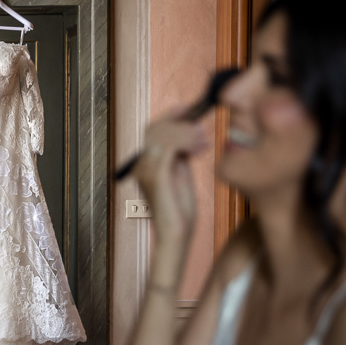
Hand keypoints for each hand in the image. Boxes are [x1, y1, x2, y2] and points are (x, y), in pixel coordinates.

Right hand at [132, 113, 208, 247]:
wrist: (176, 235)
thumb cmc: (180, 211)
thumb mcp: (180, 175)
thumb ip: (179, 156)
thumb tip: (188, 134)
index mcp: (145, 164)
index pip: (153, 130)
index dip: (170, 116)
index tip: (189, 109)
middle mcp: (141, 164)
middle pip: (155, 128)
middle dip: (179, 120)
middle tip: (200, 124)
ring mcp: (146, 170)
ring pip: (163, 134)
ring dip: (186, 131)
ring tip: (204, 139)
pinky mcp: (157, 176)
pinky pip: (169, 147)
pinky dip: (186, 142)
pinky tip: (200, 148)